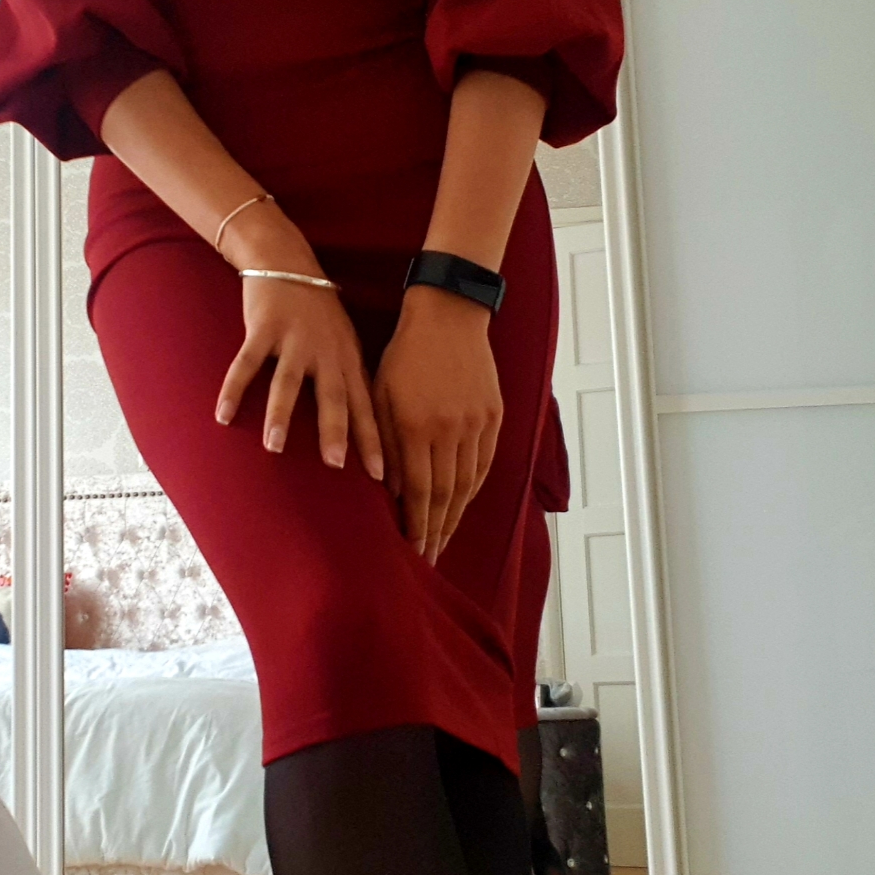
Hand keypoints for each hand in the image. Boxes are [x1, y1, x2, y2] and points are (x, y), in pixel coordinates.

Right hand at [213, 205, 384, 480]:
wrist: (287, 261)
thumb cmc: (318, 311)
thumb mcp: (344, 343)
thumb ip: (350, 380)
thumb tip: (362, 427)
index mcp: (347, 359)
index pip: (366, 406)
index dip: (374, 441)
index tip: (382, 477)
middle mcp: (324, 351)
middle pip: (332, 397)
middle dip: (335, 431)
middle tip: (336, 465)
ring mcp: (293, 339)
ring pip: (288, 383)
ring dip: (281, 416)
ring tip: (274, 448)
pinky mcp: (263, 328)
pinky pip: (246, 364)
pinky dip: (233, 390)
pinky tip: (223, 416)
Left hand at [372, 286, 501, 563]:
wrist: (448, 315)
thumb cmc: (404, 353)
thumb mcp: (381, 393)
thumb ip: (386, 442)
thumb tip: (395, 491)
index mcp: (418, 426)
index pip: (421, 492)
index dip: (417, 525)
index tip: (413, 551)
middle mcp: (451, 430)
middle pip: (447, 496)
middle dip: (436, 531)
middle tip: (429, 559)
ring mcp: (476, 424)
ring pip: (468, 483)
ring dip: (455, 516)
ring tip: (443, 539)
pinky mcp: (493, 415)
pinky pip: (484, 463)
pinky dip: (473, 489)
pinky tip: (462, 505)